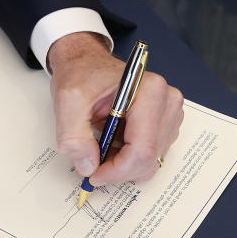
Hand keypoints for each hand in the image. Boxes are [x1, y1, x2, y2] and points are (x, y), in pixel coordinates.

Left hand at [48, 32, 183, 185]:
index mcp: (149, 92)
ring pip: (150, 160)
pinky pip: (150, 154)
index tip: (94, 175)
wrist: (87, 62)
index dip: (117, 171)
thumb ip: (74, 137)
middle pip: (149, 159)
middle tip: (92, 164)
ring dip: (122, 164)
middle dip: (118, 170)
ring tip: (100, 146)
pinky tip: (112, 143)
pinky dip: (128, 158)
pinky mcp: (165, 122)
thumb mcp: (68, 102)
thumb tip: (89, 166)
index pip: (142, 150)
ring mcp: (169, 113)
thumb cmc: (81, 74)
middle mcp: (166, 101)